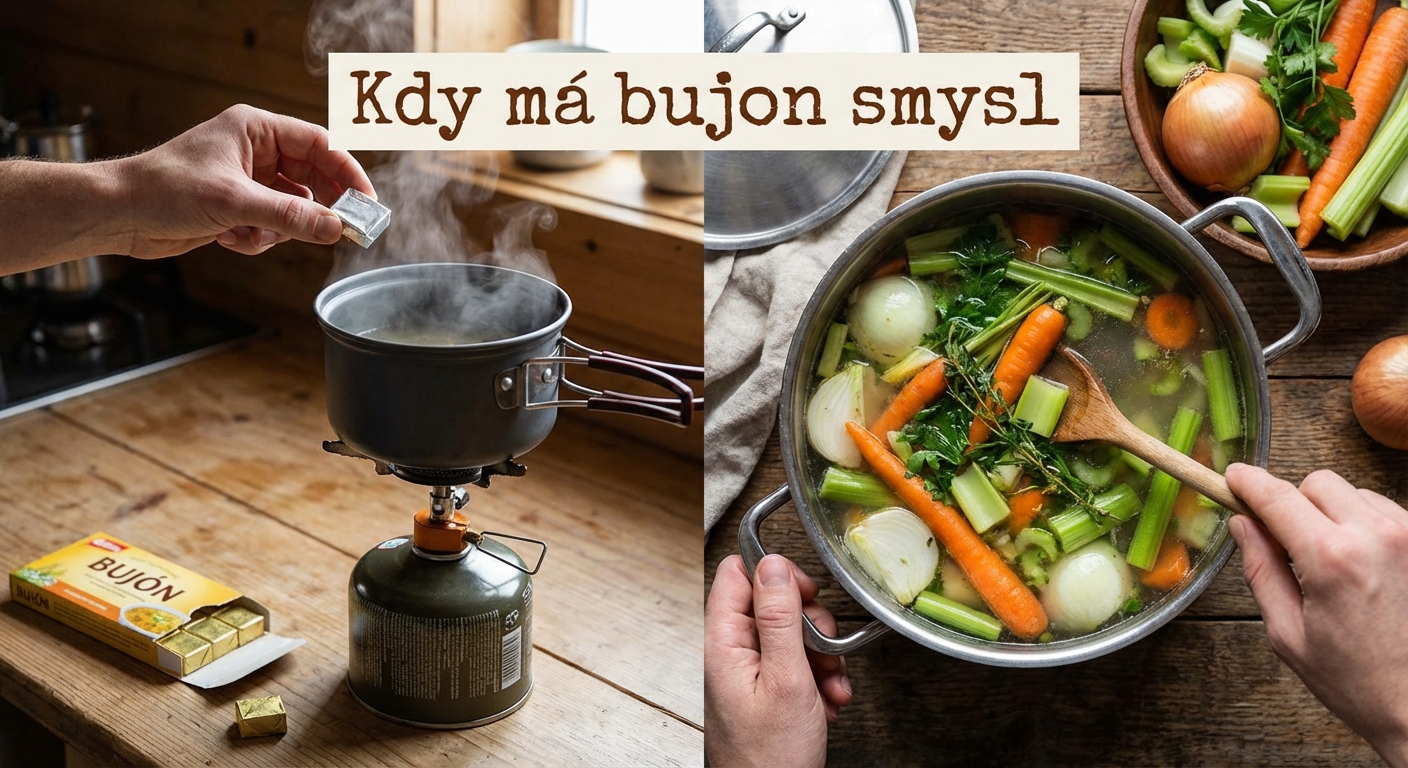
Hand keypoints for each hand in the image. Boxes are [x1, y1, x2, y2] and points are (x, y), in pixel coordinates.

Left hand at [111, 103, 373, 256]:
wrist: (118, 214)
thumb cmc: (164, 189)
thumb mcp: (235, 203)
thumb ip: (291, 217)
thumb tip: (335, 228)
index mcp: (256, 129)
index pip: (320, 145)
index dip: (348, 173)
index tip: (367, 203)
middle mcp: (255, 151)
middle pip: (312, 179)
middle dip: (317, 209)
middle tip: (337, 232)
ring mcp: (247, 181)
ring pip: (292, 210)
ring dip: (277, 230)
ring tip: (249, 233)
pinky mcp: (237, 208)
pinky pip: (271, 227)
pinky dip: (256, 239)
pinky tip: (227, 239)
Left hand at [704, 554, 851, 767]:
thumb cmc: (768, 758)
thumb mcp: (785, 680)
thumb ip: (779, 618)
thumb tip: (773, 565)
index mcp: (725, 641)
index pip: (738, 573)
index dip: (775, 574)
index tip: (805, 594)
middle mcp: (734, 652)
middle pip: (773, 602)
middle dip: (810, 624)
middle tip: (823, 649)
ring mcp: (752, 671)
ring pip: (793, 635)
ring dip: (823, 656)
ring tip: (829, 685)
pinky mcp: (769, 690)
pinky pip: (799, 665)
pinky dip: (821, 679)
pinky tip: (828, 700)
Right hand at [1227, 464, 1407, 766]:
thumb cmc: (1359, 682)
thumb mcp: (1288, 634)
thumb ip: (1261, 570)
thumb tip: (1243, 525)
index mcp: (1330, 559)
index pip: (1277, 497)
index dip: (1248, 483)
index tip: (1233, 478)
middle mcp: (1376, 536)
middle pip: (1318, 482)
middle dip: (1294, 503)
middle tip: (1288, 540)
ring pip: (1355, 494)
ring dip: (1334, 514)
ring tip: (1334, 561)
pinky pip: (1387, 512)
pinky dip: (1366, 526)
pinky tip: (1365, 565)